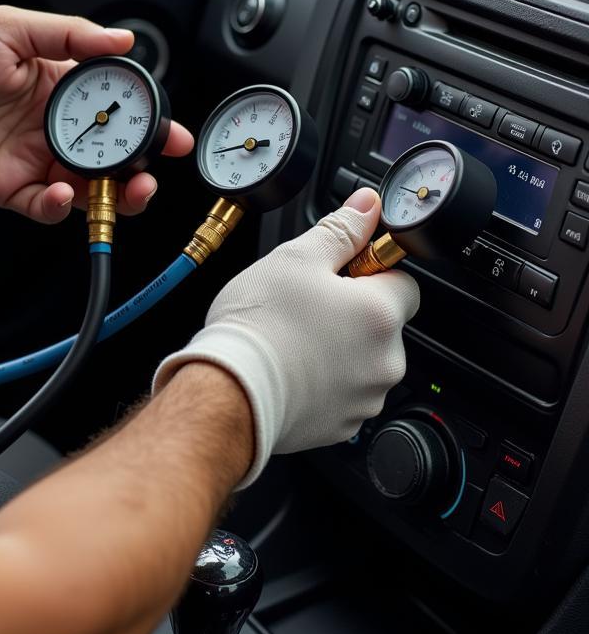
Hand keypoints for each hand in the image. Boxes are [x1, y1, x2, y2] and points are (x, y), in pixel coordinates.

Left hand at [0, 6, 193, 221]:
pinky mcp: (6, 188)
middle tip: (150, 174)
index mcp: (58, 87)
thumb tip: (122, 39)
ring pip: (85, 187)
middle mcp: (49, 126)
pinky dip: (57, 205)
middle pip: (108, 157)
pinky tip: (58, 193)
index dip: (146, 124)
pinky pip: (43, 206)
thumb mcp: (11, 28)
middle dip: (138, 170)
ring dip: (109, 194)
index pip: (114, 108)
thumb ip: (70, 34)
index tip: (171, 134)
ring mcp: (30, 159)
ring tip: (121, 191)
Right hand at [153, 186, 419, 486]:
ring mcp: (365, 398)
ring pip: (362, 362)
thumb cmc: (260, 326)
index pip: (403, 282)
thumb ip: (340, 230)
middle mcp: (385, 361)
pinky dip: (322, 383)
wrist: (230, 391)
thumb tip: (367, 205)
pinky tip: (290, 368)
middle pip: (381, 325)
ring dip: (338, 350)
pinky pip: (342, 395)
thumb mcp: (296, 258)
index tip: (339, 273)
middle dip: (351, 314)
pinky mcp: (342, 428)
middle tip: (305, 305)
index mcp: (381, 314)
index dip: (369, 272)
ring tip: (292, 340)